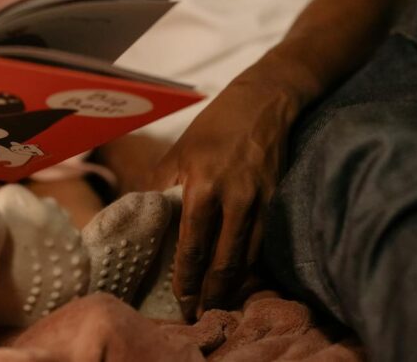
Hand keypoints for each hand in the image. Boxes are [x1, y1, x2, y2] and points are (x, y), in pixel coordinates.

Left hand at [152, 76, 292, 319]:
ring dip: (232, 285)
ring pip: (246, 257)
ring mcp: (260, 202)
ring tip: (217, 303)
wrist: (263, 103)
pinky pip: (261, 243)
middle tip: (198, 313)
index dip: (187, 276)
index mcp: (203, 185)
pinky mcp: (276, 202)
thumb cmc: (213, 126)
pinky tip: (240, 277)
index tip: (180, 297)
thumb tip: (140, 215)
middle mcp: (234, 198)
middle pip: (223, 260)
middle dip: (211, 292)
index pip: (193, 243)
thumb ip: (159, 186)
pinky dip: (250, 264)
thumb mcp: (177, 151)